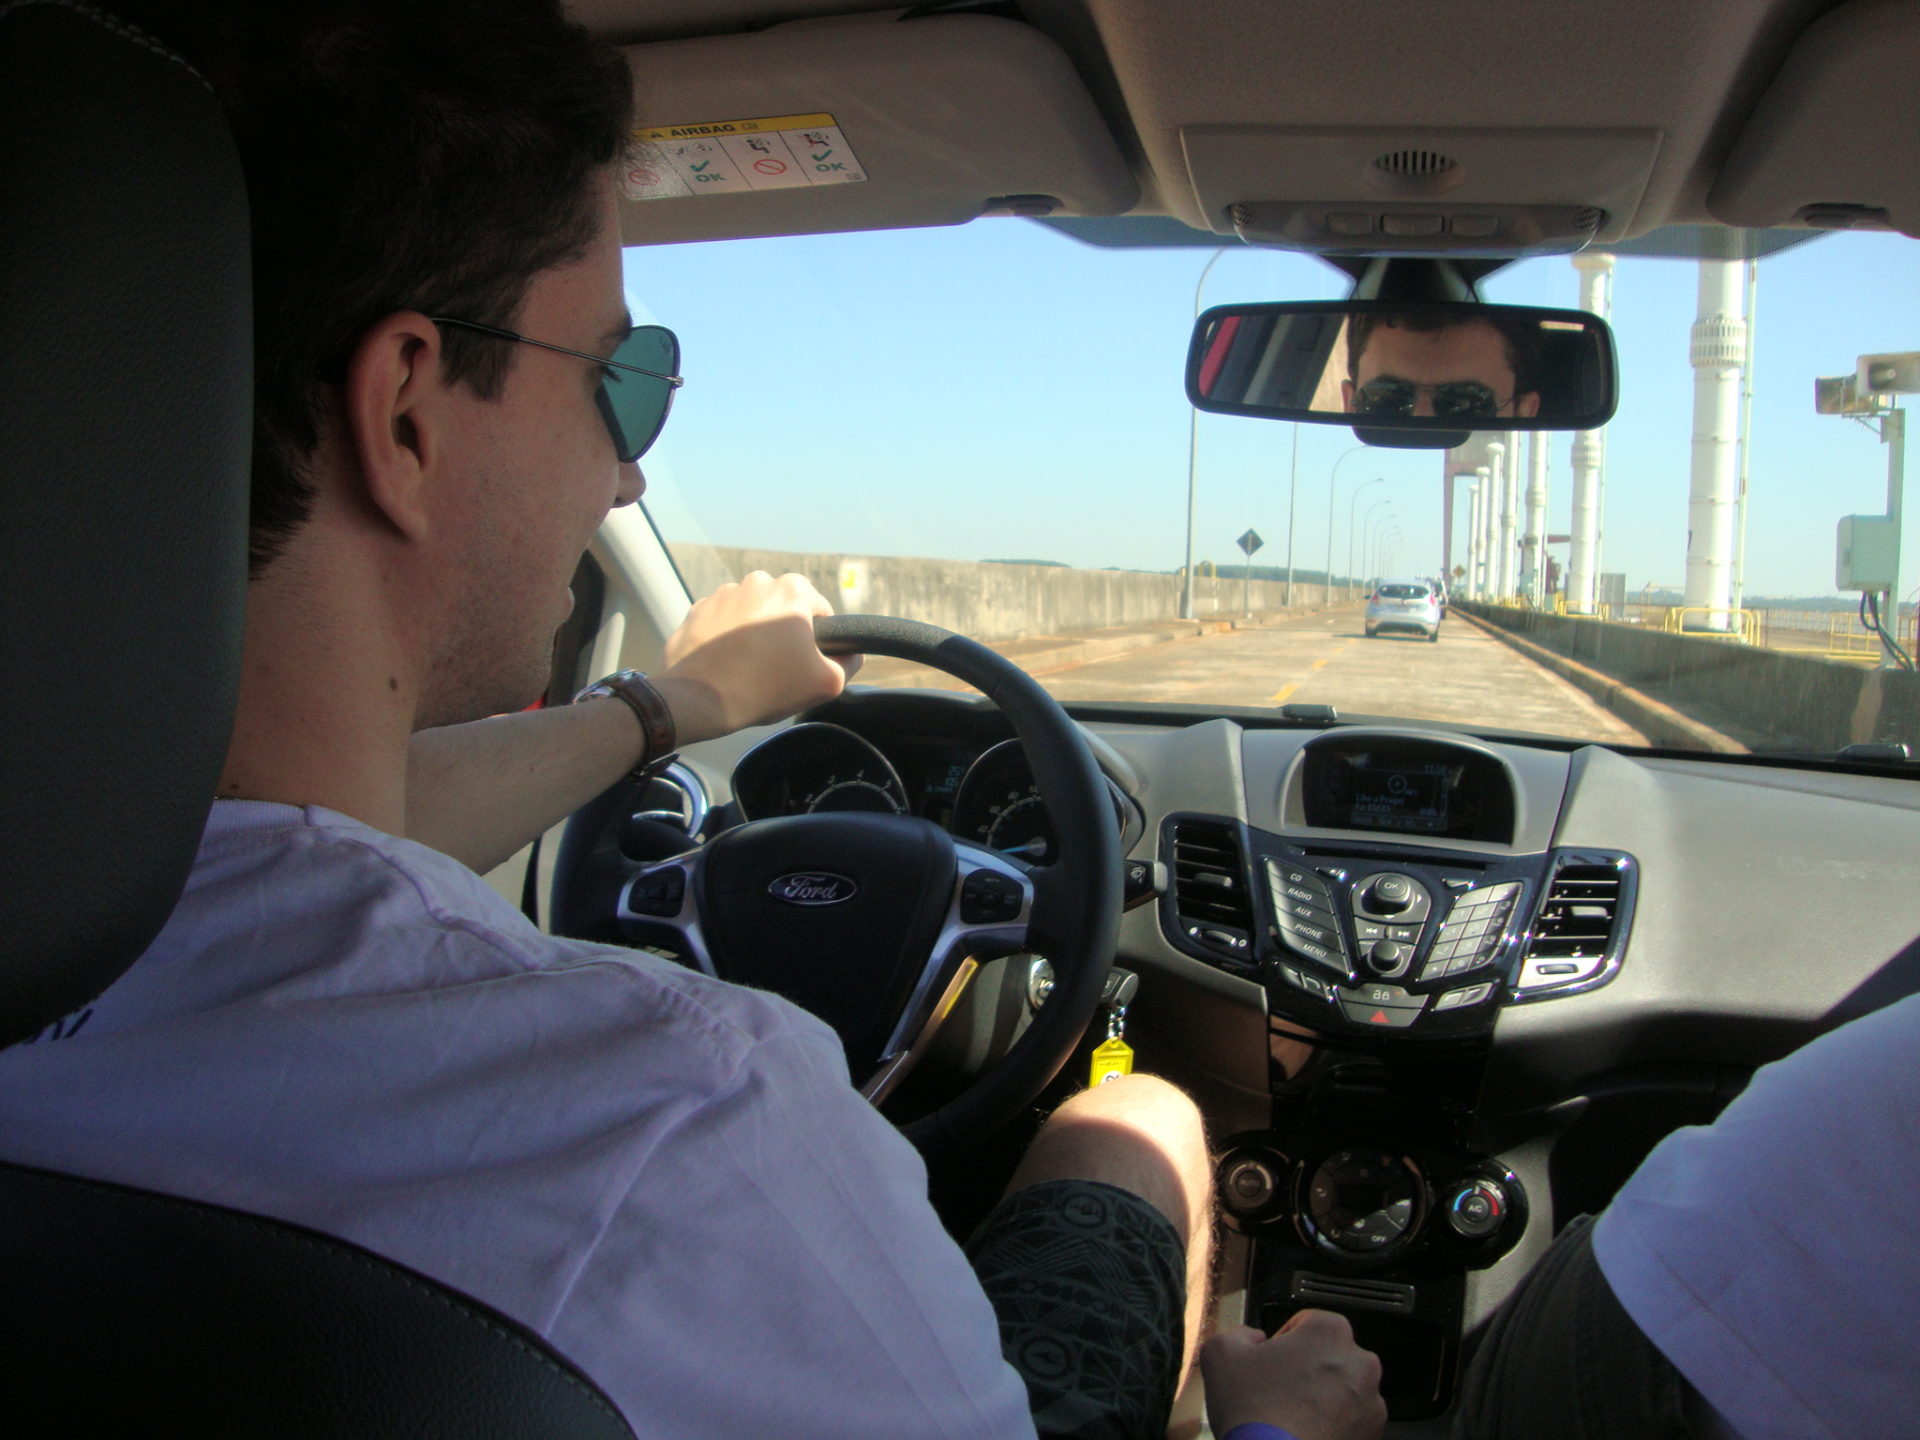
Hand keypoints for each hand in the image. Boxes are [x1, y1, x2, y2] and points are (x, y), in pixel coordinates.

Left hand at [655, 571, 859, 741]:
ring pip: (751, 614)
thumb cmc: (766, 687)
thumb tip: (850, 654)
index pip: (821, 613)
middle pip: (783, 610)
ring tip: (748, 668)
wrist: (699, 699)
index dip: (819, 642)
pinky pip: (722, 623)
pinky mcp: (696, 610)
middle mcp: (757, 581)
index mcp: (792, 589)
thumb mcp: (827, 682)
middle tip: (777, 669)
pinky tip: (726, 665)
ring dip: (754, 634)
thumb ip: (849, 662)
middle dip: (783, 635)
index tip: (805, 664)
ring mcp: (722, 593)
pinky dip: (726, 640)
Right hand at [1201, 1312, 1385, 1439]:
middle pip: (1325, 1356)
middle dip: (1303, 1371)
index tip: (1268, 1364)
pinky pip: (1348, 1422)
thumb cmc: (1254, 1414)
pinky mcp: (1372, 1436)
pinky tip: (1303, 1435)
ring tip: (1288, 1419)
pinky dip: (1330, 1426)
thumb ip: (1239, 1332)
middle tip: (1275, 1393)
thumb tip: (1253, 1339)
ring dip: (1319, 1399)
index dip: (1279, 1343)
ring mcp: (1371, 1403)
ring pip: (1340, 1390)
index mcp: (1329, 1331)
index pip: (1303, 1323)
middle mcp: (1360, 1363)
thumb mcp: (1219, 1353)